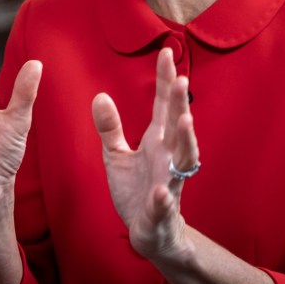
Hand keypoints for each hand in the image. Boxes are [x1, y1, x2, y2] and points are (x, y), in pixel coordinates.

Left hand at [92, 48, 199, 259]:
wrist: (149, 231)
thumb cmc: (136, 189)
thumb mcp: (116, 155)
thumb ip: (110, 127)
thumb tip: (99, 95)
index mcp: (157, 141)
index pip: (162, 105)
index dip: (164, 80)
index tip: (166, 52)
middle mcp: (168, 157)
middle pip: (177, 125)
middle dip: (179, 103)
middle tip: (180, 80)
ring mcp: (168, 181)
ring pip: (182, 159)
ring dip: (185, 140)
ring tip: (184, 120)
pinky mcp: (161, 209)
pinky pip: (164, 201)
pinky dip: (163, 196)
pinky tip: (161, 190)